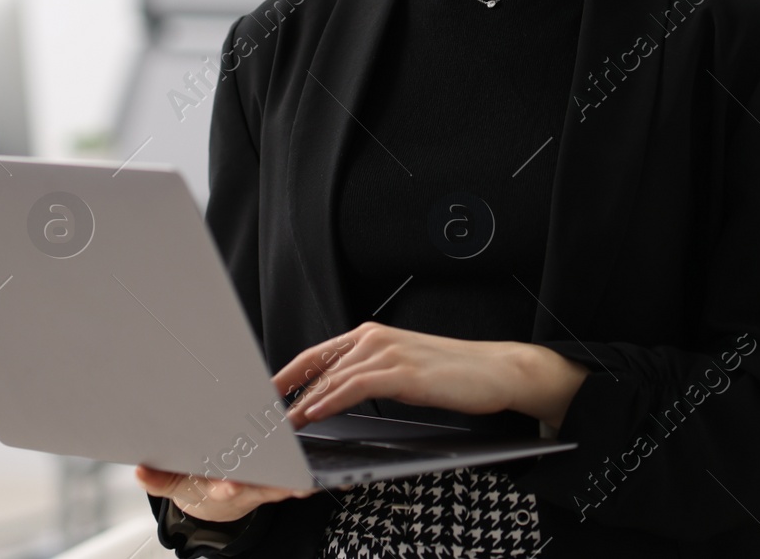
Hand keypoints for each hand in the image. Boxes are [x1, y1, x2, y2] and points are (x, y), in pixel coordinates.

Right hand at [135, 464, 319, 523]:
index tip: (229, 484)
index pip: (222, 489)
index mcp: (217, 488)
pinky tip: (322, 476)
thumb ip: (157, 479)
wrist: (213, 495)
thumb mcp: (172, 483)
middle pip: (257, 486)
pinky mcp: (276, 476)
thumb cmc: (193, 484)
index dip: (226, 487)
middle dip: (269, 482)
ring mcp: (261, 485)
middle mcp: (243, 489)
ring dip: (293, 482)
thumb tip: (138, 472)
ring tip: (307, 482)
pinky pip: (292, 477)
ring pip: (279, 484)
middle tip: (285, 482)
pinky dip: (304, 477)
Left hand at [272, 321, 589, 429]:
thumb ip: (368, 377)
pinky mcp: (403, 372)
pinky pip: (356, 386)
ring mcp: (388, 353)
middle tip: (263, 416)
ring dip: (303, 402)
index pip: (316, 355)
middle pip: (317, 366)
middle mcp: (374, 339)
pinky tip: (315, 413)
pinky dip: (331, 400)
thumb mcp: (401, 372)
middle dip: (288, 394)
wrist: (497, 370)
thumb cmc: (452, 375)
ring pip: (332, 377)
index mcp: (371, 337)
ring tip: (281, 423)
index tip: (262, 395)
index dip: (285, 374)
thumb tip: (334, 397)